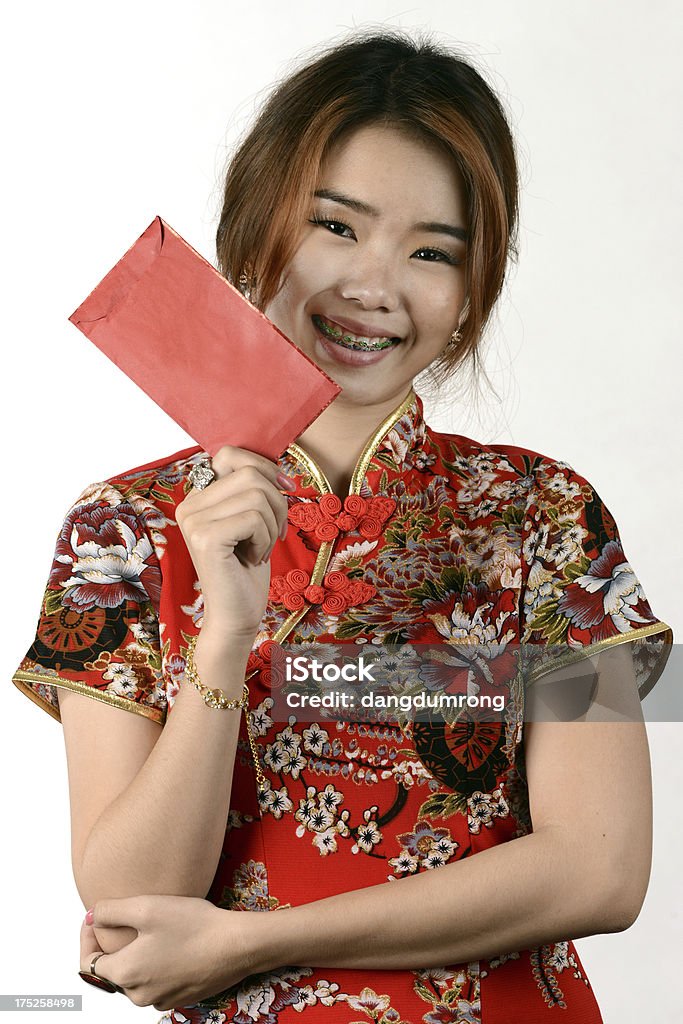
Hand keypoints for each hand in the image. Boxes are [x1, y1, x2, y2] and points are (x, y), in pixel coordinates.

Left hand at [79, 895, 255, 1010]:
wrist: (236, 946)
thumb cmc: (194, 925)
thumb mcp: (147, 907)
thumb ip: (110, 911)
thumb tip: (92, 917)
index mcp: (125, 974)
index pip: (88, 962)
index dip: (87, 937)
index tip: (95, 917)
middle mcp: (139, 995)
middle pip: (112, 971)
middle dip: (113, 945)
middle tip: (124, 918)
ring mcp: (160, 999)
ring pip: (135, 977)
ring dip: (136, 954)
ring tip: (150, 929)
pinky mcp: (180, 997)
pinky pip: (157, 981)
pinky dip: (156, 964)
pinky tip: (171, 943)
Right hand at [176, 447, 291, 643]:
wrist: (236, 613)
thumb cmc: (247, 568)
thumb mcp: (252, 520)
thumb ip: (253, 490)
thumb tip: (278, 469)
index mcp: (197, 497)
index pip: (230, 454)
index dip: (264, 467)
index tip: (285, 490)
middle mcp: (188, 505)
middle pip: (250, 473)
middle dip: (277, 502)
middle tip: (275, 532)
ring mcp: (193, 521)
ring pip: (257, 495)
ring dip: (272, 524)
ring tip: (262, 547)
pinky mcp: (205, 537)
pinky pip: (253, 518)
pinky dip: (265, 539)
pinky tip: (255, 558)